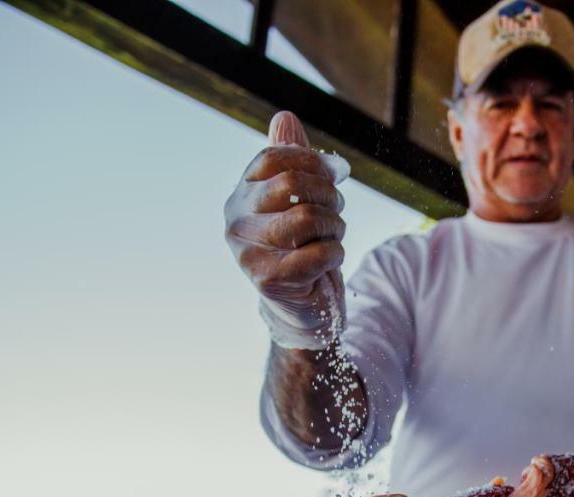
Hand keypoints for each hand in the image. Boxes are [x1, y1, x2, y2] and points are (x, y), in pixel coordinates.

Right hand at [224, 111, 349, 348]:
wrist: (302, 303)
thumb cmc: (301, 246)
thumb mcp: (298, 199)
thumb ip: (292, 159)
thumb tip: (284, 117)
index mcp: (240, 194)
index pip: (277, 157)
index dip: (315, 161)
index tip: (336, 174)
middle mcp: (236, 221)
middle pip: (293, 184)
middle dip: (329, 194)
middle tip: (337, 209)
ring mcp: (248, 252)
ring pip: (307, 219)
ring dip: (335, 226)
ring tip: (334, 234)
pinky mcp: (268, 281)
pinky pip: (317, 254)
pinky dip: (335, 254)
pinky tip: (329, 259)